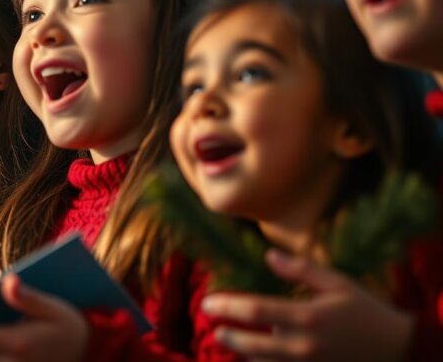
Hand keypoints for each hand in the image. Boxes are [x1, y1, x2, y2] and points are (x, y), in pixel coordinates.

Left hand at [201, 249, 413, 360]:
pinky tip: (259, 356)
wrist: (400, 351)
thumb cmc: (366, 312)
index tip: (207, 303)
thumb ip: (300, 270)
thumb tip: (268, 255)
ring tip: (236, 342)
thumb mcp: (337, 284)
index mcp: (307, 317)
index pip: (255, 310)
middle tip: (215, 329)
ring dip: (248, 352)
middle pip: (251, 344)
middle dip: (229, 336)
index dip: (226, 306)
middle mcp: (304, 345)